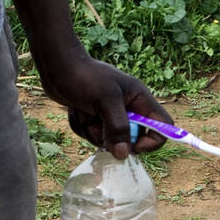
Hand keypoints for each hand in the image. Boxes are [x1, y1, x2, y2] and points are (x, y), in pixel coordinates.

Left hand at [44, 51, 173, 159]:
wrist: (56, 65)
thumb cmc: (83, 76)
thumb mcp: (105, 100)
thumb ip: (118, 127)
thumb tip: (124, 154)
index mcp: (139, 98)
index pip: (163, 125)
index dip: (153, 141)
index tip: (133, 147)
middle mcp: (129, 107)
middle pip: (133, 138)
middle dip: (113, 138)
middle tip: (98, 128)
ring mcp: (111, 114)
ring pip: (110, 140)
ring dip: (93, 132)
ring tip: (84, 113)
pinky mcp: (96, 118)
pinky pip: (93, 136)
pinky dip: (82, 127)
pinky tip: (76, 110)